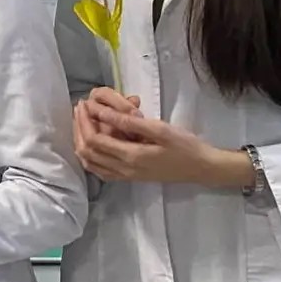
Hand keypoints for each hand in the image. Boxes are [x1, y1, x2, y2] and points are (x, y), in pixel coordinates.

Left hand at [73, 96, 234, 186]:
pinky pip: (98, 169)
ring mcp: (124, 176)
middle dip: (79, 128)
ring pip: (89, 162)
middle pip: (86, 151)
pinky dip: (89, 155)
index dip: (84, 121)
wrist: (201, 168)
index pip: (94, 140)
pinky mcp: (127, 177)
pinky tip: (90, 141)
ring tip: (82, 121)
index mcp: (130, 157)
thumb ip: (130, 123)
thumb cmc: (184, 146)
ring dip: (81, 141)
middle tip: (79, 109)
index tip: (83, 104)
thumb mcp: (160, 129)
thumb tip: (102, 113)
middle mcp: (122, 170)